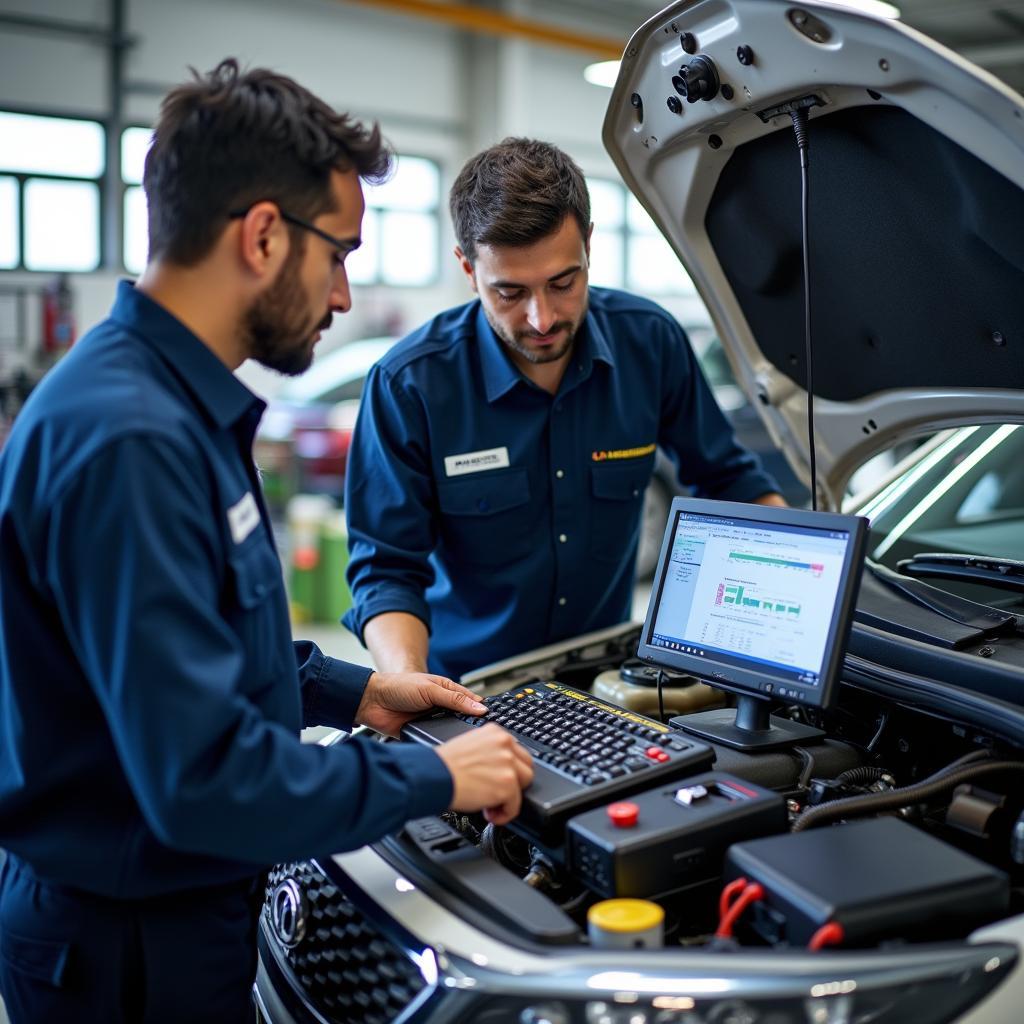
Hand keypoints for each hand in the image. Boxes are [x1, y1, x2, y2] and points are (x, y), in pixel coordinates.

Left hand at [354, 671, 485, 736]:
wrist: (372, 702)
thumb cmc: (398, 686)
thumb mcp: (430, 689)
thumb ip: (455, 699)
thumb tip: (479, 708)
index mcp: (446, 691)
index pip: (471, 702)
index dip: (482, 710)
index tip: (495, 720)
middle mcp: (441, 707)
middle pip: (463, 719)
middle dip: (472, 727)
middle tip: (485, 737)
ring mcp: (431, 721)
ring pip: (450, 732)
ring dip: (456, 737)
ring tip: (469, 746)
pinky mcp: (421, 734)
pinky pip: (435, 742)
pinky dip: (440, 745)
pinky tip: (448, 750)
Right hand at [435, 724, 533, 825]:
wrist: (433, 776)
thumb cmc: (443, 765)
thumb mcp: (470, 746)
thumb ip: (489, 752)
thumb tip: (498, 769)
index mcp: (495, 732)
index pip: (516, 752)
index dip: (509, 770)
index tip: (499, 779)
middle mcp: (505, 744)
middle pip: (525, 767)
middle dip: (514, 783)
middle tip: (496, 793)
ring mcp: (508, 763)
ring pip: (524, 785)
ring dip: (510, 798)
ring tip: (492, 805)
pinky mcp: (507, 784)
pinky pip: (515, 805)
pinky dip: (505, 814)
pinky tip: (490, 814)